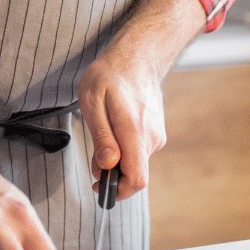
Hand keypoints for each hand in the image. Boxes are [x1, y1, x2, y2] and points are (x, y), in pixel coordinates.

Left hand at [77, 45, 166, 199]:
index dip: (118, 191)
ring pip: (135, 162)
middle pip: (134, 174)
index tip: (99, 186)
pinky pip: (139, 152)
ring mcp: (157, 136)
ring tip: (105, 130)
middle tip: (95, 152)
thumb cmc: (110, 76)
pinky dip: (125, 149)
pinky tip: (116, 127)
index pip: (137, 179)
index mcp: (135, 132)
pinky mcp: (156, 134)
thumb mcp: (92, 101)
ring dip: (117, 159)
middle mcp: (152, 137)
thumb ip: (101, 136)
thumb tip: (107, 166)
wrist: (137, 58)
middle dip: (112, 172)